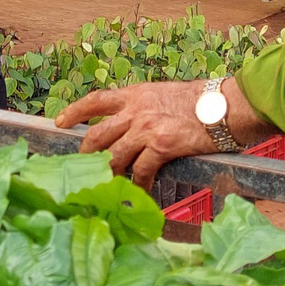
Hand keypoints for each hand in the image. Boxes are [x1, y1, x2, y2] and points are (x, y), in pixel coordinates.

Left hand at [54, 80, 218, 190]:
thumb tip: (133, 122)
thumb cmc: (200, 100)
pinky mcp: (162, 146)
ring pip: (114, 155)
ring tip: (107, 184)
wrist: (224, 106)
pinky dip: (137, 184)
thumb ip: (144, 107)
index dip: (74, 112)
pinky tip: (139, 192)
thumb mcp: (163, 94)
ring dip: (109, 172)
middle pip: (98, 134)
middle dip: (87, 153)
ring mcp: (147, 128)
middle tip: (84, 166)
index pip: (95, 100)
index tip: (60, 122)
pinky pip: (141, 170)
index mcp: (134, 94)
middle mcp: (136, 110)